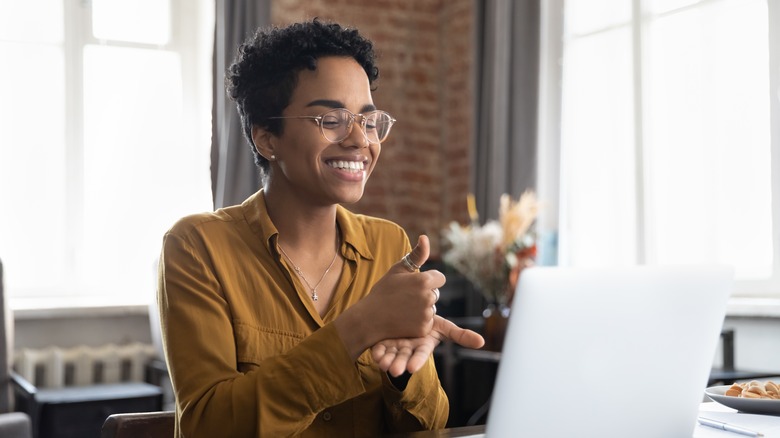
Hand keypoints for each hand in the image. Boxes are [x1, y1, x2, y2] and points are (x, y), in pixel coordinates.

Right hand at [334, 235, 442, 359]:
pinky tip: (404, 319)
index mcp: (424, 280)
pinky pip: (427, 322)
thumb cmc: (383, 291)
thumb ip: (416, 255)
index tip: (414, 284)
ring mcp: (426, 314)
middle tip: (405, 297)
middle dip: (425, 294)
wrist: (369, 318)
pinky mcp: (424, 329)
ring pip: (431, 308)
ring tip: (403, 308)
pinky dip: (419, 322)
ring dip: (422, 308)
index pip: (440, 278)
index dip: (429, 280)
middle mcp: (428, 297)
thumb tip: (425, 237)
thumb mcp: (398, 269)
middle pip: (436, 293)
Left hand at [371, 315, 484, 376]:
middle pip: (404, 358)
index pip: (421, 354)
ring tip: (383, 364)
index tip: (412, 369)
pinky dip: (378, 352)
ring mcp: (396, 346)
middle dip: (399, 364)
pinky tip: (375, 354)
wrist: (407, 312)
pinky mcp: (383, 342)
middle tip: (394, 370)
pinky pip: (379, 349)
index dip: (417, 361)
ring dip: (387, 361)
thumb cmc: (427, 321)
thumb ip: (460, 335)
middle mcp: (409, 347)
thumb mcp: (443, 326)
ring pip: (391, 356)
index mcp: (423, 344)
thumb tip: (482, 342)